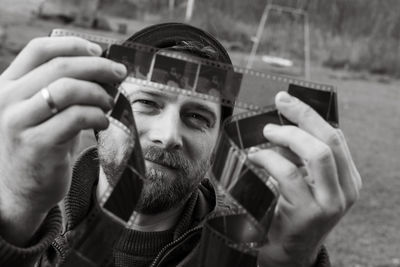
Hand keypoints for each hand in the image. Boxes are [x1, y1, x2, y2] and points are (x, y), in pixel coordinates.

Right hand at [0, 36, 126, 244]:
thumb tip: (105, 70)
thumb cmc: (41, 145)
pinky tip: (103, 122)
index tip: (99, 51)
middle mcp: (7, 99)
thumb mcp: (44, 112)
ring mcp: (18, 122)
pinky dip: (97, 115)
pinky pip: (76, 117)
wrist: (21, 190)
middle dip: (97, 67)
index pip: (38, 49)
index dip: (73, 45)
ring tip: (110, 103)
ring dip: (98, 93)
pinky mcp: (36, 144)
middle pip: (59, 67)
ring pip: (68, 89)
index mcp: (8, 84)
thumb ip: (64, 89)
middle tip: (119, 73)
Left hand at [248, 91, 361, 266]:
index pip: (335, 135)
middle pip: (330, 138)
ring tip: (266, 133)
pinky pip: (288, 174)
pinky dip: (268, 159)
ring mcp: (331, 202)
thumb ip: (302, 157)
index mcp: (347, 177)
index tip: (287, 99)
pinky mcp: (310, 213)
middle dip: (301, 116)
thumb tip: (283, 123)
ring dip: (287, 136)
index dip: (310, 113)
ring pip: (316, 153)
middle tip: (277, 105)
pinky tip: (255, 158)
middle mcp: (346, 189)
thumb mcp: (305, 181)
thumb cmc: (291, 210)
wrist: (286, 250)